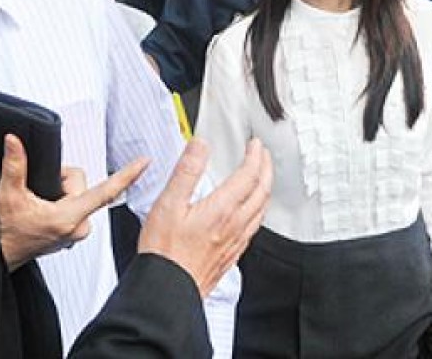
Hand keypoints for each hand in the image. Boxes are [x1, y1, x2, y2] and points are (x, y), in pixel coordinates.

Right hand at [0, 134, 148, 270]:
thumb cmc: (5, 231)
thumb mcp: (8, 194)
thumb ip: (14, 165)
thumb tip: (14, 142)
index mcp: (68, 218)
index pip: (106, 192)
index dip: (127, 175)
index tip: (144, 163)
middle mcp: (78, 227)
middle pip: (82, 185)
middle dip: (62, 181)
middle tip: (39, 193)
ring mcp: (77, 232)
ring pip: (79, 194)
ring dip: (61, 192)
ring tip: (40, 205)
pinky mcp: (74, 233)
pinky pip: (76, 205)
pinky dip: (63, 202)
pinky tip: (46, 210)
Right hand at [138, 137, 271, 296]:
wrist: (168, 287)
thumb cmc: (165, 251)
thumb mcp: (168, 203)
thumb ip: (186, 172)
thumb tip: (199, 146)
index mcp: (221, 209)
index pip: (248, 176)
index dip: (254, 156)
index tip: (255, 145)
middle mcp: (234, 225)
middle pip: (261, 191)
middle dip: (266, 168)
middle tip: (263, 155)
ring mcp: (235, 241)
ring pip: (261, 210)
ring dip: (265, 189)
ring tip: (262, 178)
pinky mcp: (231, 254)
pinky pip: (254, 227)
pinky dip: (258, 210)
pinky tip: (250, 213)